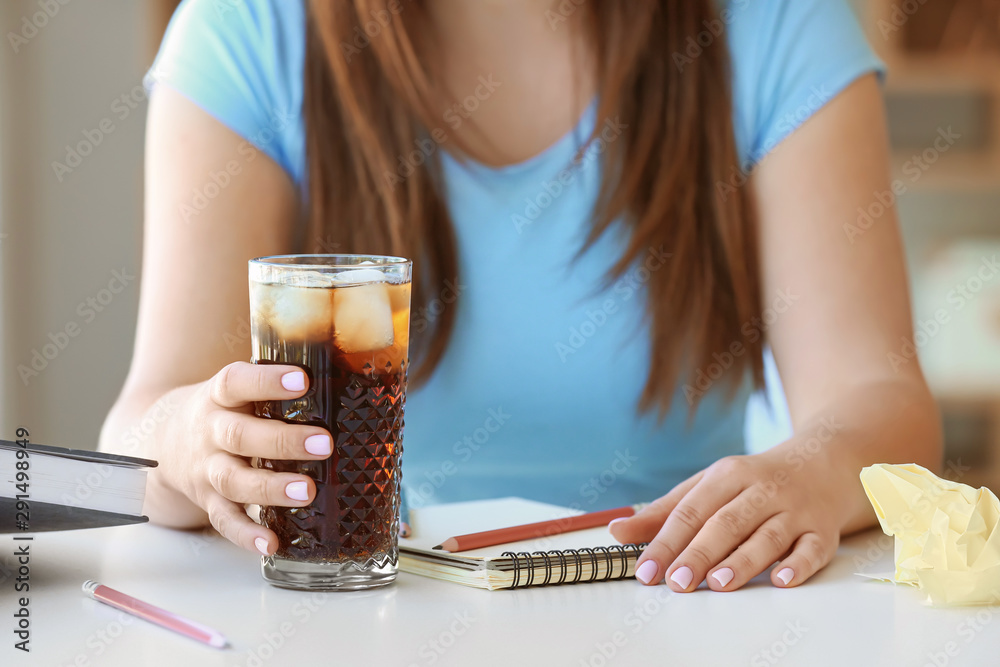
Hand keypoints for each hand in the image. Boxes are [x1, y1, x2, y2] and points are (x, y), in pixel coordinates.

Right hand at [158, 362, 332, 554]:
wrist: (165, 442)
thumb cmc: (225, 411)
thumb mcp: (239, 390)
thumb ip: (275, 385)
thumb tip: (344, 370)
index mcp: (218, 396)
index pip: (236, 382)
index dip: (267, 381)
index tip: (303, 380)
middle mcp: (210, 432)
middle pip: (239, 436)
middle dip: (283, 441)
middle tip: (324, 444)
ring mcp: (207, 469)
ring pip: (234, 480)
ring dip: (271, 488)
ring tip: (307, 492)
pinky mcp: (208, 501)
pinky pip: (224, 520)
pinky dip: (246, 535)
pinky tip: (271, 543)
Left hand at [609, 448, 847, 591]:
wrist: (822, 464)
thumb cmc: (753, 483)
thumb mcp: (707, 486)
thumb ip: (664, 512)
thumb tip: (617, 531)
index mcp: (727, 475)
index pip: (690, 511)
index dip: (666, 542)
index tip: (647, 571)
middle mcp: (761, 490)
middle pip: (726, 523)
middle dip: (699, 553)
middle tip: (677, 583)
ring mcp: (794, 510)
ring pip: (766, 536)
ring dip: (743, 560)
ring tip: (719, 583)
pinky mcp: (822, 531)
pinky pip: (812, 549)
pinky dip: (798, 564)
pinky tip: (781, 579)